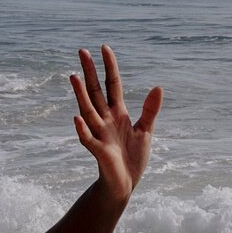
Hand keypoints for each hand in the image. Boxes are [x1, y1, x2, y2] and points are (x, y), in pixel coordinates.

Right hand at [69, 45, 161, 201]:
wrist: (124, 184)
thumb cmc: (132, 159)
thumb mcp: (145, 131)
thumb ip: (150, 110)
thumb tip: (157, 87)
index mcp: (117, 114)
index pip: (112, 84)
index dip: (109, 66)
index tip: (104, 48)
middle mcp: (105, 120)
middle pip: (96, 91)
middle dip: (89, 72)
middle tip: (81, 51)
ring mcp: (100, 135)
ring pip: (88, 110)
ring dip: (80, 94)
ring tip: (74, 77)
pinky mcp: (98, 152)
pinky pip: (87, 139)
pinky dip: (82, 129)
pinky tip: (77, 118)